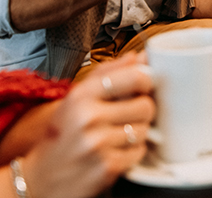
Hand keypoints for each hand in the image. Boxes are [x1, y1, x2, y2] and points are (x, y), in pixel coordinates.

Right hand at [20, 55, 153, 197]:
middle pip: (145, 105)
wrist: (40, 179)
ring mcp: (97, 143)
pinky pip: (139, 151)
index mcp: (82, 94)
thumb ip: (110, 71)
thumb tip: (140, 56)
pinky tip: (115, 152)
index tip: (143, 87)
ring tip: (117, 136)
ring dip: (137, 133)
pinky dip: (132, 153)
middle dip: (142, 111)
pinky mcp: (106, 167)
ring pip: (144, 129)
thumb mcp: (79, 96)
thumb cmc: (64, 132)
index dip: (147, 81)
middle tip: (127, 116)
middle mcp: (89, 117)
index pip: (135, 77)